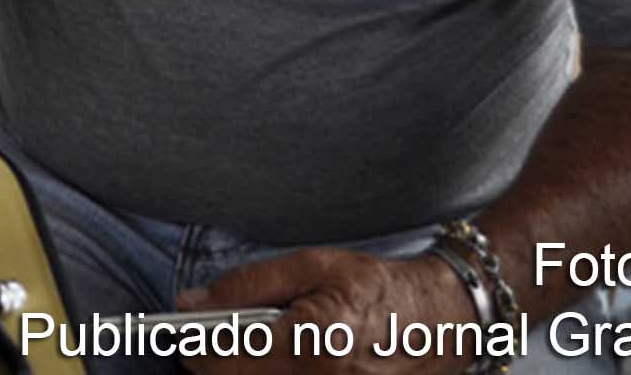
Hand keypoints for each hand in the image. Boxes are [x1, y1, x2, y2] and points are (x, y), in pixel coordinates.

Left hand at [182, 249, 478, 374]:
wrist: (444, 321)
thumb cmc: (377, 288)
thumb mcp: (311, 267)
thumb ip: (246, 285)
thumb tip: (191, 303)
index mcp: (313, 342)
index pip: (225, 358)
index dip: (196, 346)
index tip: (186, 333)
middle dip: (218, 366)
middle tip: (216, 343)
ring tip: (254, 354)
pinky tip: (279, 365)